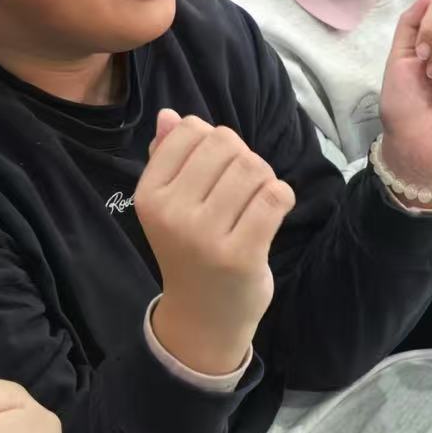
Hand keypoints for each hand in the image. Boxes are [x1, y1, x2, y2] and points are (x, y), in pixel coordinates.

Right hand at [136, 110, 291, 375]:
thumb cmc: (191, 250)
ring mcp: (206, 236)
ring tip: (255, 203)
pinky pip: (275, 196)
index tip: (216, 171)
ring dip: (264, 179)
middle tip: (241, 190)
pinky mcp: (242, 255)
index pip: (192, 131)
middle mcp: (172, 214)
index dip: (215, 141)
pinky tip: (271, 214)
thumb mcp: (169, 205)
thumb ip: (169, 157)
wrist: (204, 317)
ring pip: (254, 168)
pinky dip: (281, 197)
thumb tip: (171, 115)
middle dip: (243, 158)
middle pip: (226, 145)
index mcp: (149, 195)